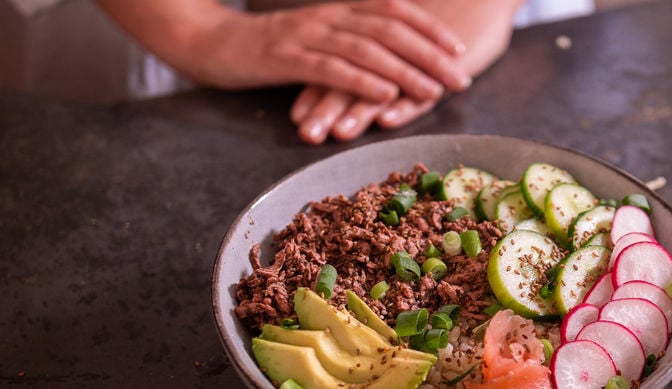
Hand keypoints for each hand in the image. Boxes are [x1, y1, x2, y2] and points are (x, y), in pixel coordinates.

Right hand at [96, 0, 471, 102]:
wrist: (210, 42)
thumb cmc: (265, 47)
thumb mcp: (313, 39)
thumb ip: (346, 45)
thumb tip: (384, 61)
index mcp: (338, 10)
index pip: (393, 11)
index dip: (428, 28)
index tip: (458, 49)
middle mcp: (329, 17)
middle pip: (390, 30)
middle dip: (430, 54)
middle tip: (460, 78)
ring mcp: (309, 36)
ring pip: (367, 49)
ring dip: (406, 70)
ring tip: (434, 90)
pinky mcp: (288, 58)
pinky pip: (332, 68)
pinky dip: (363, 81)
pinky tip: (386, 95)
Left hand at [290, 0, 524, 143]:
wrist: (482, 1)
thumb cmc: (440, 28)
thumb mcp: (401, 45)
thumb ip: (372, 64)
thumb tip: (336, 88)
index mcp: (375, 42)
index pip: (338, 68)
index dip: (316, 93)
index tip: (296, 118)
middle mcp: (391, 49)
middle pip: (353, 80)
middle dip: (327, 109)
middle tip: (307, 134)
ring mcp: (419, 58)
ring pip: (383, 86)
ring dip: (359, 111)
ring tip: (339, 133)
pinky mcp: (447, 67)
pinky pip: (425, 86)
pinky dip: (405, 102)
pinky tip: (387, 119)